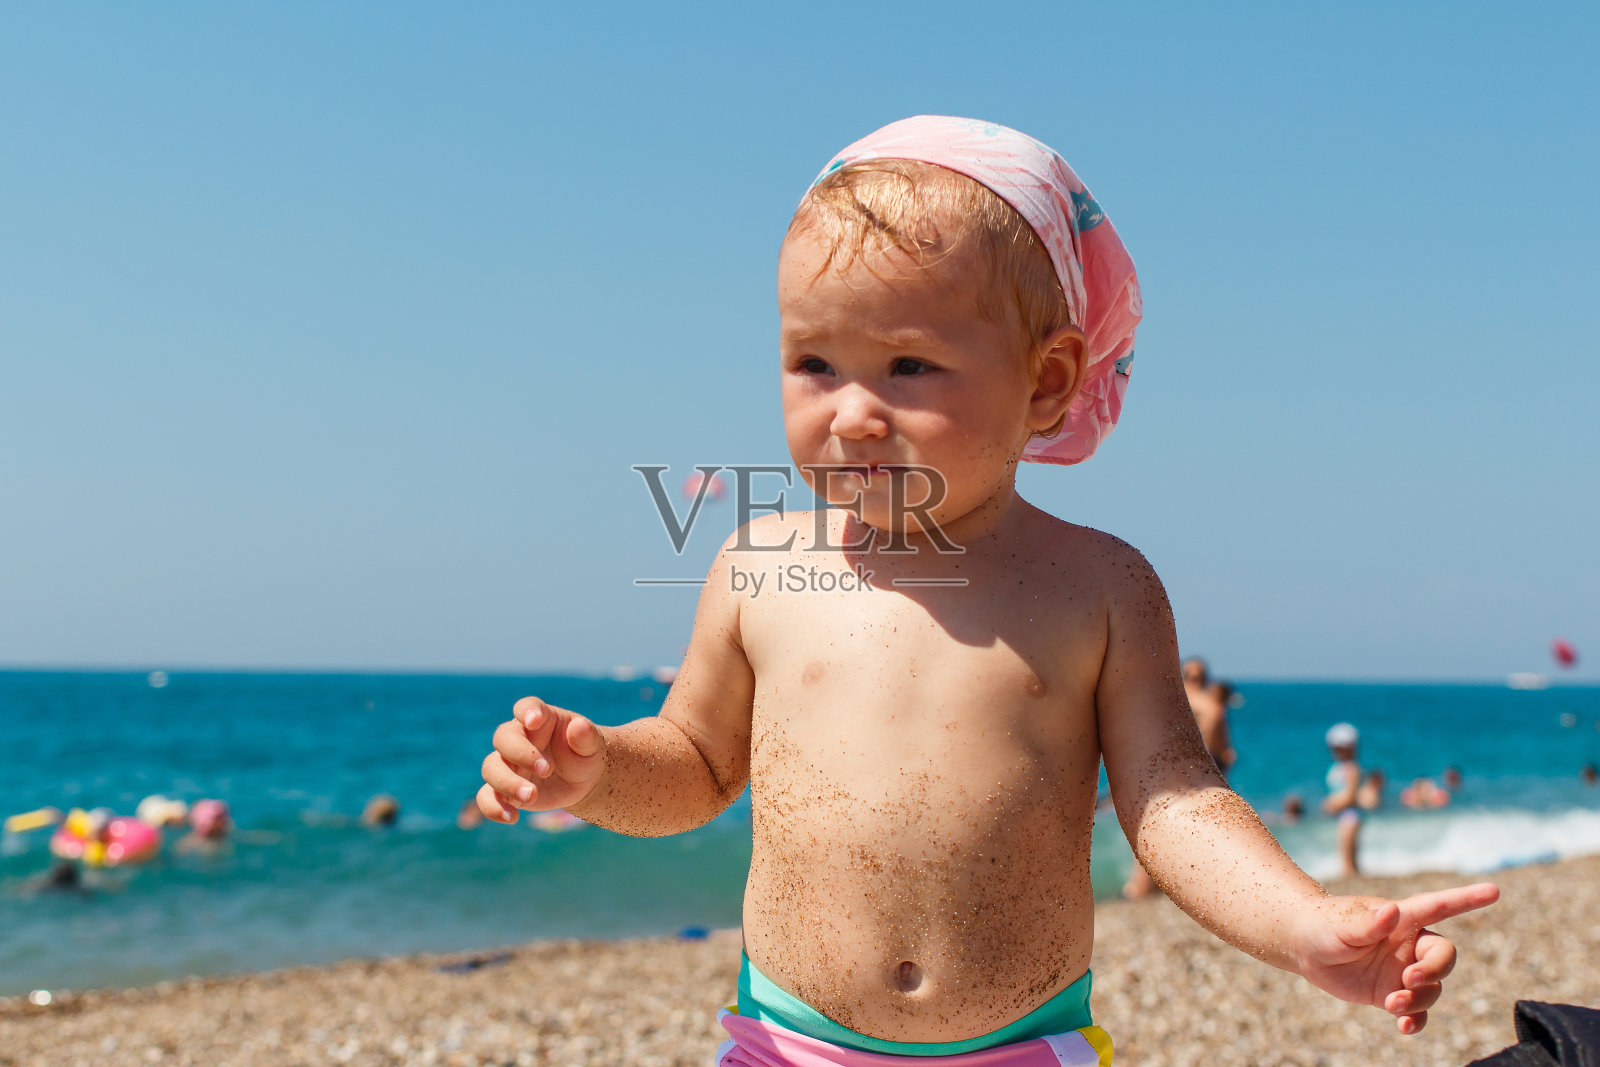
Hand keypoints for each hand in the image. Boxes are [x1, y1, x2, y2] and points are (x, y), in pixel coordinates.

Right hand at [477, 696, 605, 822]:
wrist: (580, 780)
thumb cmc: (584, 754)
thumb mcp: (592, 745)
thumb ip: (586, 736)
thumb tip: (579, 727)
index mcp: (540, 719)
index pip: (526, 707)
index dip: (527, 711)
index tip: (535, 720)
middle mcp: (518, 738)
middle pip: (504, 738)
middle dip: (521, 754)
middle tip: (547, 770)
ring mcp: (507, 764)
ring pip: (491, 767)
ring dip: (507, 783)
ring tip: (532, 796)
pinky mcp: (503, 789)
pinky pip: (486, 797)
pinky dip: (492, 807)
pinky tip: (511, 818)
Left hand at [1293, 883, 1499, 1033]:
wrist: (1305, 947)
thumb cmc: (1324, 924)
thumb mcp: (1341, 923)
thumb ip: (1366, 921)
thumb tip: (1391, 911)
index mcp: (1402, 918)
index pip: (1440, 906)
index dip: (1467, 898)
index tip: (1494, 890)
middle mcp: (1409, 944)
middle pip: (1443, 957)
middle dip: (1433, 971)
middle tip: (1408, 980)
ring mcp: (1403, 970)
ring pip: (1432, 989)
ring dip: (1419, 999)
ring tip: (1392, 1004)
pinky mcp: (1392, 992)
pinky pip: (1417, 1011)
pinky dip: (1416, 1020)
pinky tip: (1404, 1027)